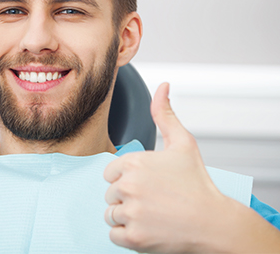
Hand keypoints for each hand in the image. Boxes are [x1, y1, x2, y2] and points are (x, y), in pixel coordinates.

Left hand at [103, 82, 228, 252]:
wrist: (214, 222)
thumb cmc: (197, 183)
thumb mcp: (183, 142)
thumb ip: (165, 114)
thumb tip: (162, 87)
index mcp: (133, 162)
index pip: (110, 173)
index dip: (127, 178)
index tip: (147, 183)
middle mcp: (128, 186)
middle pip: (110, 193)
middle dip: (127, 197)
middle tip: (153, 199)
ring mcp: (130, 212)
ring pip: (111, 213)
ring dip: (127, 215)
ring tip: (151, 213)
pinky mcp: (133, 237)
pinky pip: (114, 234)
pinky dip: (127, 234)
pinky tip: (147, 227)